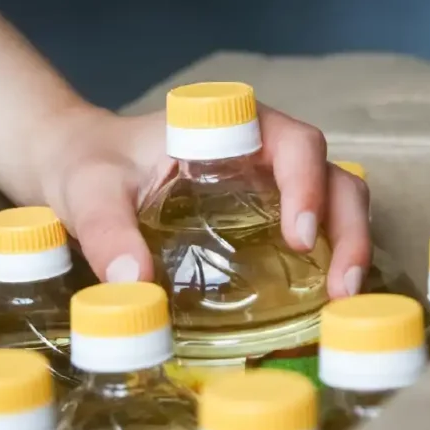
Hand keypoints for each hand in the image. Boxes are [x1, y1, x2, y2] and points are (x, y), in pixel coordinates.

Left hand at [0, 103, 372, 299]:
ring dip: (349, 246)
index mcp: (230, 127)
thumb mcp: (91, 193)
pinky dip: (328, 259)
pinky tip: (321, 302)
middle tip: (340, 286)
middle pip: (332, 176)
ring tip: (341, 298)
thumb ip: (107, 231)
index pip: (293, 143)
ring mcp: (270, 183)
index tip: (299, 236)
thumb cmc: (91, 165)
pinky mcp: (266, 215)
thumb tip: (136, 286)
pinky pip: (316, 229)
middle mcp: (262, 151)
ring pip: (336, 201)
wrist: (81, 166)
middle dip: (348, 228)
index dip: (308, 185)